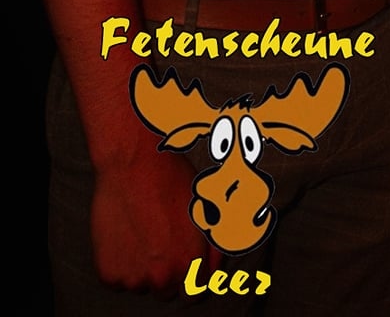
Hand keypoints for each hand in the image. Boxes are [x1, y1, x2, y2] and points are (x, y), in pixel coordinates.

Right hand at [90, 152, 206, 291]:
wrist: (132, 164)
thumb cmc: (172, 180)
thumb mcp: (204, 210)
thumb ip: (211, 247)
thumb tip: (213, 270)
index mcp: (190, 263)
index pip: (195, 294)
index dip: (192, 279)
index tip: (186, 267)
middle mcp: (162, 277)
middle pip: (166, 291)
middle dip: (166, 273)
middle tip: (160, 242)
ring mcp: (132, 278)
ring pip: (140, 285)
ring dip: (141, 269)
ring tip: (142, 233)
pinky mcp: (108, 273)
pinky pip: (116, 279)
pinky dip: (119, 264)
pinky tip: (125, 234)